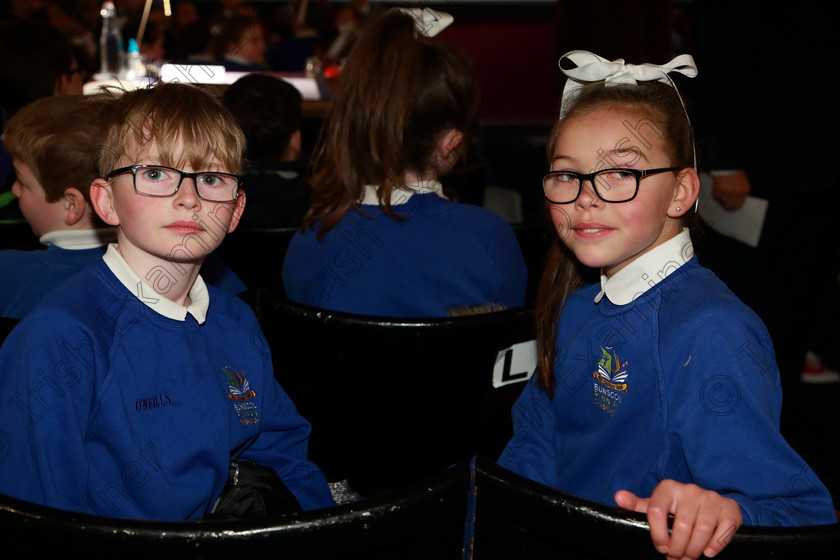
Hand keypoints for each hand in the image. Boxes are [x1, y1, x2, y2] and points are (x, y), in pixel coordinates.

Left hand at [615, 480, 741, 559]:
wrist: (709, 505)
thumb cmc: (676, 509)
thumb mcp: (656, 506)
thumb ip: (637, 505)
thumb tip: (618, 496)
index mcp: (668, 488)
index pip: (656, 511)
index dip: (657, 534)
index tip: (661, 547)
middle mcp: (690, 489)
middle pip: (682, 525)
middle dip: (678, 548)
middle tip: (677, 558)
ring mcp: (711, 498)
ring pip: (702, 529)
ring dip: (695, 550)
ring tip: (690, 557)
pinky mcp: (730, 508)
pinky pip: (724, 530)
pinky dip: (715, 545)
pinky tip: (707, 552)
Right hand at [711, 171, 749, 210]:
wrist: (727, 166)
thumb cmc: (735, 172)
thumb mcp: (743, 182)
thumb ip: (740, 192)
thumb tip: (735, 199)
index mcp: (744, 191)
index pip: (739, 205)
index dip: (734, 206)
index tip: (731, 205)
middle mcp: (737, 194)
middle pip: (730, 207)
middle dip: (726, 206)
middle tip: (724, 202)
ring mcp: (727, 194)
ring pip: (722, 203)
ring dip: (720, 199)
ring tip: (721, 192)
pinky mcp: (719, 192)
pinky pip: (716, 198)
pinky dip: (716, 195)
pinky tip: (718, 188)